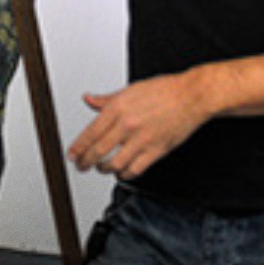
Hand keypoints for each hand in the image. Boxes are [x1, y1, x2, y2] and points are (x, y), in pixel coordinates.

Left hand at [67, 73, 213, 178]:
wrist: (191, 96)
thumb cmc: (164, 90)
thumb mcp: (130, 90)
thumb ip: (106, 99)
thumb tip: (89, 100)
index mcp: (118, 108)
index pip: (90, 133)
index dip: (78, 148)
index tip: (72, 155)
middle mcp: (127, 125)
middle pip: (98, 151)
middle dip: (86, 162)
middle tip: (81, 166)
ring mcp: (142, 139)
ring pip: (115, 164)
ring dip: (104, 169)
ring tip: (101, 168)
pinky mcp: (157, 150)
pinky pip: (135, 169)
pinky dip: (125, 174)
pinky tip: (122, 173)